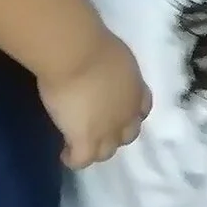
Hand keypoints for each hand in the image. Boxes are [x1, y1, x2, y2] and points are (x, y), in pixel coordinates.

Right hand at [38, 32, 148, 168]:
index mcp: (136, 90)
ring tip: (79, 144)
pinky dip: (73, 160)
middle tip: (96, 128)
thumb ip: (116, 73)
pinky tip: (65, 154)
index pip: (141, 110)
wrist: (77, 55)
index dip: (130, 113)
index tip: (116, 111)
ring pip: (106, 153)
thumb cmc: (95, 46)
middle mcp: (127, 114)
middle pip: (127, 135)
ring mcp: (107, 131)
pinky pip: (81, 160)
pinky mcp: (84, 141)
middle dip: (115, 134)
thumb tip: (105, 75)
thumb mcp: (117, 58)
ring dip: (95, 150)